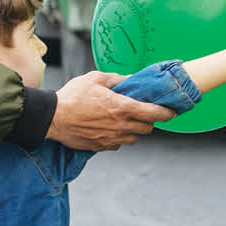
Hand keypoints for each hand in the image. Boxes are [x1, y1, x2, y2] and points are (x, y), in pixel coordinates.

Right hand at [49, 71, 173, 150]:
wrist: (53, 118)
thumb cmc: (73, 96)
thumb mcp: (95, 78)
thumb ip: (116, 79)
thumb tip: (130, 79)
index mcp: (123, 108)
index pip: (155, 114)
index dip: (167, 113)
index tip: (172, 112)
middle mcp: (121, 126)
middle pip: (147, 129)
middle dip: (149, 121)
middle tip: (143, 113)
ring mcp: (112, 139)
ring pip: (134, 138)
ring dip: (134, 131)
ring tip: (124, 121)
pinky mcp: (101, 147)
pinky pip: (117, 144)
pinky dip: (118, 138)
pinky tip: (109, 128)